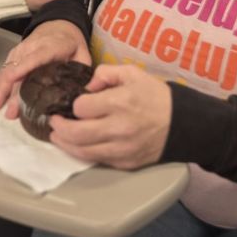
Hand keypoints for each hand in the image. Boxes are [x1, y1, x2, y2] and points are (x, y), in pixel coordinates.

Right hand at [0, 19, 90, 116]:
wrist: (59, 24)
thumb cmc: (70, 41)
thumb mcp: (83, 53)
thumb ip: (83, 71)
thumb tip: (85, 93)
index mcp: (50, 47)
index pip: (35, 58)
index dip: (23, 68)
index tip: (13, 80)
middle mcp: (31, 48)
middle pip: (17, 68)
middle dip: (10, 89)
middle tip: (9, 110)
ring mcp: (20, 51)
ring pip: (7, 69)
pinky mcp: (14, 55)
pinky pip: (4, 69)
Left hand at [50, 64, 171, 169]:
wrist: (182, 124)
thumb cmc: (156, 96)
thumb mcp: (133, 73)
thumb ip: (106, 73)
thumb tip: (87, 87)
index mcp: (120, 103)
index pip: (81, 108)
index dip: (74, 105)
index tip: (75, 104)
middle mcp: (118, 128)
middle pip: (76, 133)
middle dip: (59, 128)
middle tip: (53, 122)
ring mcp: (121, 149)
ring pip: (82, 152)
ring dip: (65, 144)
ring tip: (58, 136)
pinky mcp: (125, 163)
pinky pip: (97, 160)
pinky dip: (83, 153)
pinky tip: (78, 145)